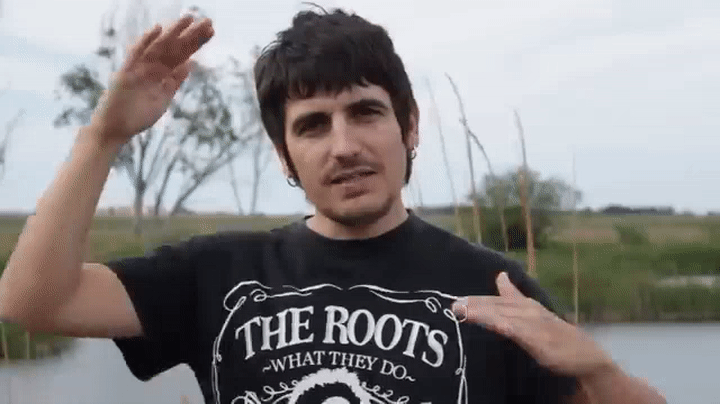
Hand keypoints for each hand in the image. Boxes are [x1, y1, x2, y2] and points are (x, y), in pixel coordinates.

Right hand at [89, 15, 213, 145]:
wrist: (116, 129)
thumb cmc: (138, 116)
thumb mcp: (162, 100)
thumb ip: (173, 83)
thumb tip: (188, 65)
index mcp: (163, 74)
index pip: (183, 55)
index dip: (196, 43)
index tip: (211, 31)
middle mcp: (152, 67)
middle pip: (175, 48)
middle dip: (191, 35)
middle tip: (208, 21)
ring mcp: (139, 68)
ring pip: (159, 47)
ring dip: (173, 32)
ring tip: (189, 18)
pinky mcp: (126, 73)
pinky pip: (136, 55)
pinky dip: (146, 42)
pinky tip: (158, 30)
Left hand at [452, 272, 614, 376]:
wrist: (587, 356)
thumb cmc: (557, 336)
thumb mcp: (533, 313)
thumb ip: (514, 297)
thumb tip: (501, 276)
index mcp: (525, 305)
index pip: (495, 300)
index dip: (475, 300)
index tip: (455, 299)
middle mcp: (528, 311)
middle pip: (495, 305)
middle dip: (473, 304)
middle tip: (451, 303)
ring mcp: (533, 324)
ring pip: (501, 315)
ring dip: (481, 311)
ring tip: (461, 310)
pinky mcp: (539, 339)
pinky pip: (515, 330)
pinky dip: (501, 324)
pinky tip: (490, 323)